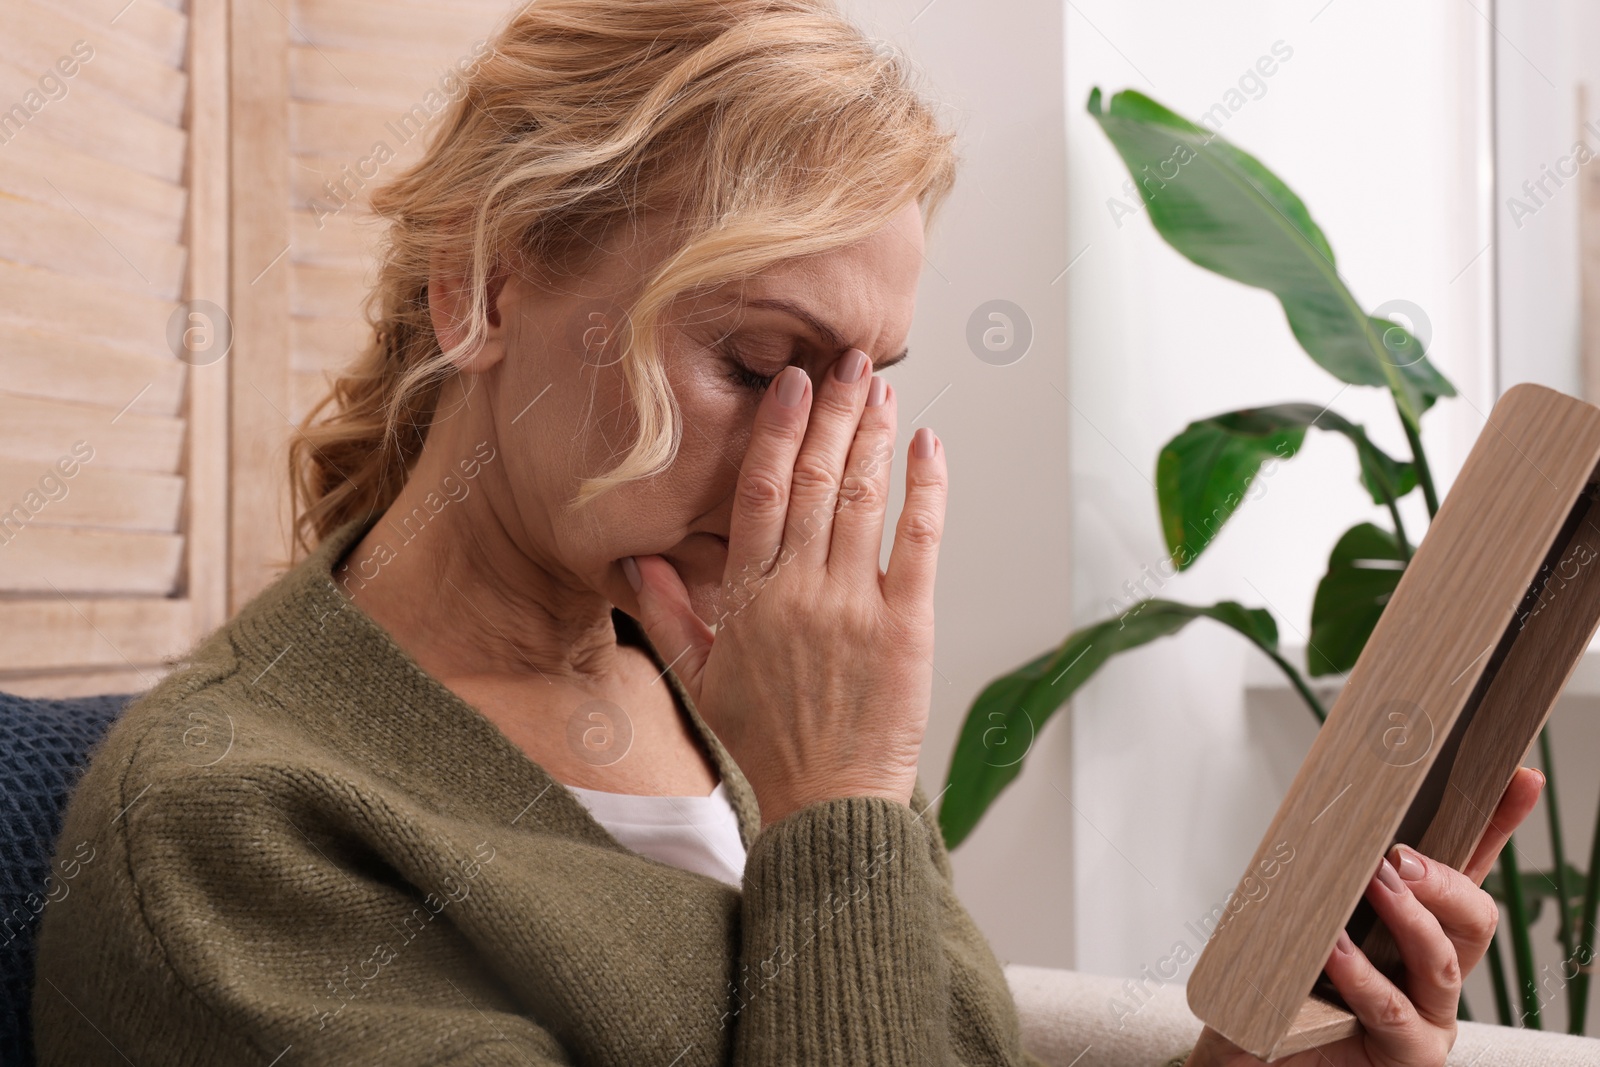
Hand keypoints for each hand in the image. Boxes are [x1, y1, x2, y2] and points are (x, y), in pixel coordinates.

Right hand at [625, 350, 945, 826]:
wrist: (826, 804)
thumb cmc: (766, 744)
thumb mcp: (700, 679)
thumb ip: (669, 611)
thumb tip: (636, 556)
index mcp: (749, 598)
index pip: (759, 492)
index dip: (777, 430)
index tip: (791, 385)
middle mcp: (800, 591)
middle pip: (815, 480)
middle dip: (832, 413)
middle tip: (846, 362)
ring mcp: (856, 605)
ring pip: (862, 498)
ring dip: (873, 436)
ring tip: (880, 389)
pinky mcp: (907, 626)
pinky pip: (920, 540)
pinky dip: (926, 487)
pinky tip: (928, 445)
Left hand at [1191, 766, 1544, 1066]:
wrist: (1245, 1057)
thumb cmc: (1273, 987)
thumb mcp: (1294, 913)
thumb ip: (1319, 873)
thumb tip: (1319, 809)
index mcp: (1413, 927)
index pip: (1467, 869)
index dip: (1497, 825)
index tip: (1522, 778)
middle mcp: (1429, 972)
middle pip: (1474, 917)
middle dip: (1443, 880)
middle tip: (1397, 856)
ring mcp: (1425, 1017)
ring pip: (1442, 962)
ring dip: (1409, 918)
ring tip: (1374, 885)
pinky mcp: (1405, 1056)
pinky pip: (1394, 1012)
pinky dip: (1363, 976)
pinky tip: (1336, 950)